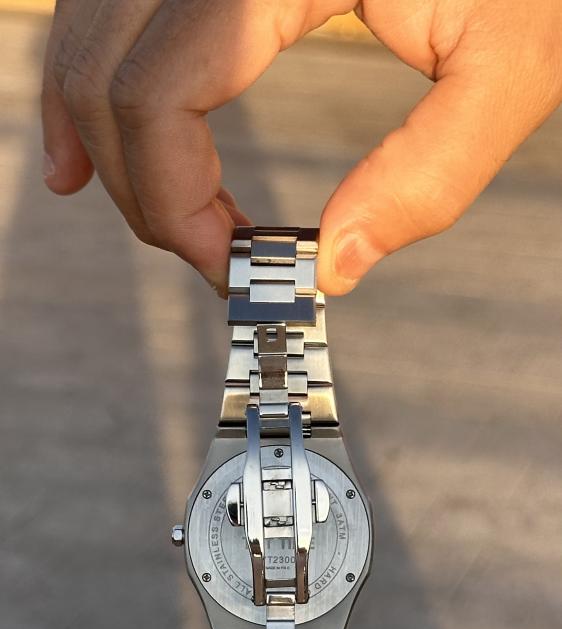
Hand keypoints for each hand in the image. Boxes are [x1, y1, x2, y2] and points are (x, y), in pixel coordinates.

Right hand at [41, 0, 561, 294]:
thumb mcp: (510, 64)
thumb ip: (430, 173)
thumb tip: (336, 267)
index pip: (156, 97)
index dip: (173, 203)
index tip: (230, 268)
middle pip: (107, 77)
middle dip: (144, 192)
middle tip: (211, 256)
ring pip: (87, 39)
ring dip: (104, 143)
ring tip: (158, 223)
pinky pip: (104, 10)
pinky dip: (91, 81)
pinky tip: (85, 148)